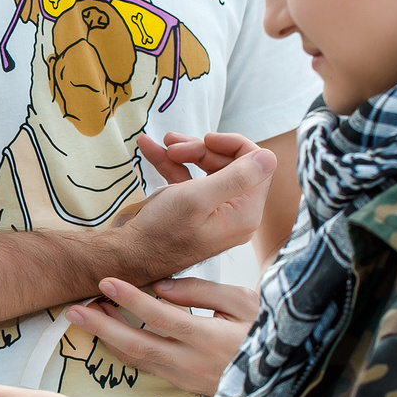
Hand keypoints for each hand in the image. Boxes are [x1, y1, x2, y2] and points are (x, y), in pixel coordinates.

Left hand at [63, 275, 257, 396]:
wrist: (284, 374)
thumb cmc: (268, 328)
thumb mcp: (243, 301)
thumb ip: (201, 292)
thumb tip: (160, 286)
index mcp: (209, 339)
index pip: (159, 317)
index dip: (130, 300)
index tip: (106, 282)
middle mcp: (193, 364)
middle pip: (137, 346)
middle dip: (103, 327)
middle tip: (74, 310)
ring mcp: (187, 379)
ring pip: (138, 361)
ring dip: (109, 340)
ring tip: (87, 318)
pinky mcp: (185, 386)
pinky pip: (148, 368)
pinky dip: (126, 352)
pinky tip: (110, 337)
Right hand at [115, 134, 274, 278]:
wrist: (125, 257)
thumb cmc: (160, 232)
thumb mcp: (198, 198)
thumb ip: (237, 177)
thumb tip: (270, 157)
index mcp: (244, 213)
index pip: (257, 166)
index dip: (232, 145)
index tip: (205, 139)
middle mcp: (233, 213)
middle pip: (231, 164)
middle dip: (202, 149)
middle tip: (174, 145)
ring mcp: (212, 212)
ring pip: (207, 169)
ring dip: (184, 152)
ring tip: (161, 143)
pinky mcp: (192, 212)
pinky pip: (188, 181)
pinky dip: (170, 164)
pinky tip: (149, 148)